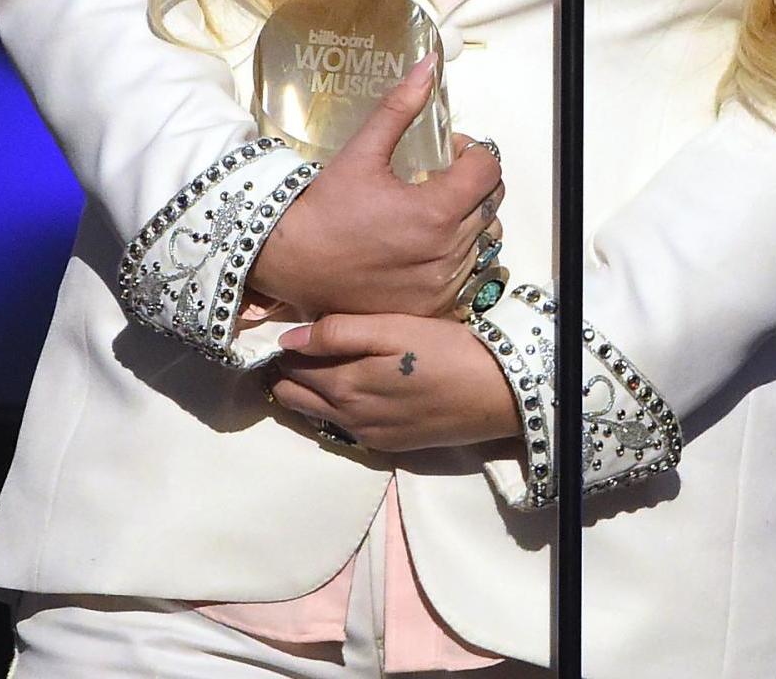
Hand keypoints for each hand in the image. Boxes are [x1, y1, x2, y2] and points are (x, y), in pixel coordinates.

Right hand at [246, 60, 503, 319]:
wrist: (290, 263)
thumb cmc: (324, 207)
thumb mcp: (362, 152)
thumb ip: (400, 108)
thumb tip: (429, 65)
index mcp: (434, 211)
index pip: (489, 170)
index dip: (472, 153)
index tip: (447, 153)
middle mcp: (446, 252)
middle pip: (492, 204)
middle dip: (473, 185)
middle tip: (440, 179)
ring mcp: (441, 284)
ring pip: (484, 240)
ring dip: (468, 220)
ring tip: (433, 212)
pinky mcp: (431, 306)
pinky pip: (468, 274)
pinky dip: (457, 256)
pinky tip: (426, 245)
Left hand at [266, 313, 517, 452]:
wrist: (496, 394)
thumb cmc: (446, 350)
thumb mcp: (394, 328)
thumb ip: (338, 332)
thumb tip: (288, 340)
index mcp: (344, 385)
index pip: (292, 368)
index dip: (282, 348)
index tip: (279, 330)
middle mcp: (348, 418)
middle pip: (295, 397)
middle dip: (284, 374)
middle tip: (287, 349)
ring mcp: (367, 436)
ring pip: (315, 416)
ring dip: (305, 393)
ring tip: (308, 366)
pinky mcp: (388, 446)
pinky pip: (342, 429)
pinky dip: (331, 410)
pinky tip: (342, 391)